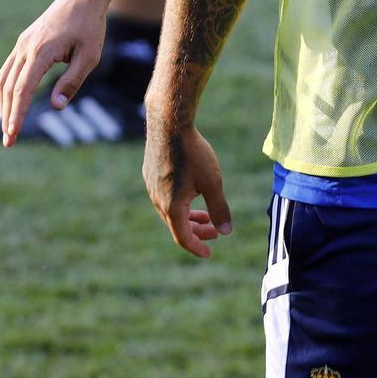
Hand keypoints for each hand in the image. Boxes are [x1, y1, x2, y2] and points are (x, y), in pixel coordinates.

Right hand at [0, 0, 108, 146]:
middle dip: (8, 116)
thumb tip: (55, 107)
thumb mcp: (89, 57)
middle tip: (9, 141)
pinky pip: (9, 69)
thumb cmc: (91, 26)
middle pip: (9, 88)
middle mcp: (26, 48)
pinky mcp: (25, 42)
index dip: (18, 114)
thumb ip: (71, 82)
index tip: (13, 134)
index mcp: (41, 52)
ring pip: (4, 79)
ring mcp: (22, 44)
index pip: (23, 90)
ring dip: (4, 104)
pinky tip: (13, 102)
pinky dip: (8, 88)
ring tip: (9, 126)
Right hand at [142, 124, 232, 259]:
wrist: (169, 124)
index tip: (209, 253)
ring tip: (205, 215)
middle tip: (215, 231)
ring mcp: (151, 187)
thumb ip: (219, 208)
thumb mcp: (213, 182)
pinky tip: (191, 193)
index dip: (198, 247)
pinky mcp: (150, 175)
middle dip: (197, 231)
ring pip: (170, 211)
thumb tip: (226, 232)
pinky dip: (180, 204)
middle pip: (176, 226)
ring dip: (188, 217)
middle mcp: (157, 201)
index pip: (183, 238)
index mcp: (172, 207)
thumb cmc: (193, 153)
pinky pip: (164, 197)